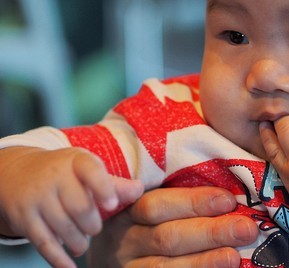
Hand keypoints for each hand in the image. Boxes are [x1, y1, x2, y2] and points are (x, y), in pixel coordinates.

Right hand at [0, 147, 142, 267]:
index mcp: (76, 161)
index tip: (112, 205)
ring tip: (83, 243)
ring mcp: (38, 197)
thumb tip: (140, 190)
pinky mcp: (24, 218)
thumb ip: (114, 183)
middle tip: (95, 228)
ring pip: (62, 227)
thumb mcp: (88, 170)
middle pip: (79, 206)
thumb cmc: (66, 174)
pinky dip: (58, 259)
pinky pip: (43, 243)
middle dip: (92, 224)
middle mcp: (55, 177)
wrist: (19, 174)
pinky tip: (69, 267)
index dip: (103, 188)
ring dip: (78, 242)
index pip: (91, 171)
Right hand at [88, 186, 258, 267]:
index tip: (228, 200)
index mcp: (128, 207)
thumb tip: (230, 191)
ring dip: (204, 261)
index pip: (157, 204)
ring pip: (164, 266)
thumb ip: (180, 193)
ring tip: (234, 257)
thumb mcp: (154, 198)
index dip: (193, 202)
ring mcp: (129, 266)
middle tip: (246, 228)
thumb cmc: (148, 217)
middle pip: (166, 237)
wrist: (120, 252)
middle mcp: (124, 239)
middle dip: (210, 232)